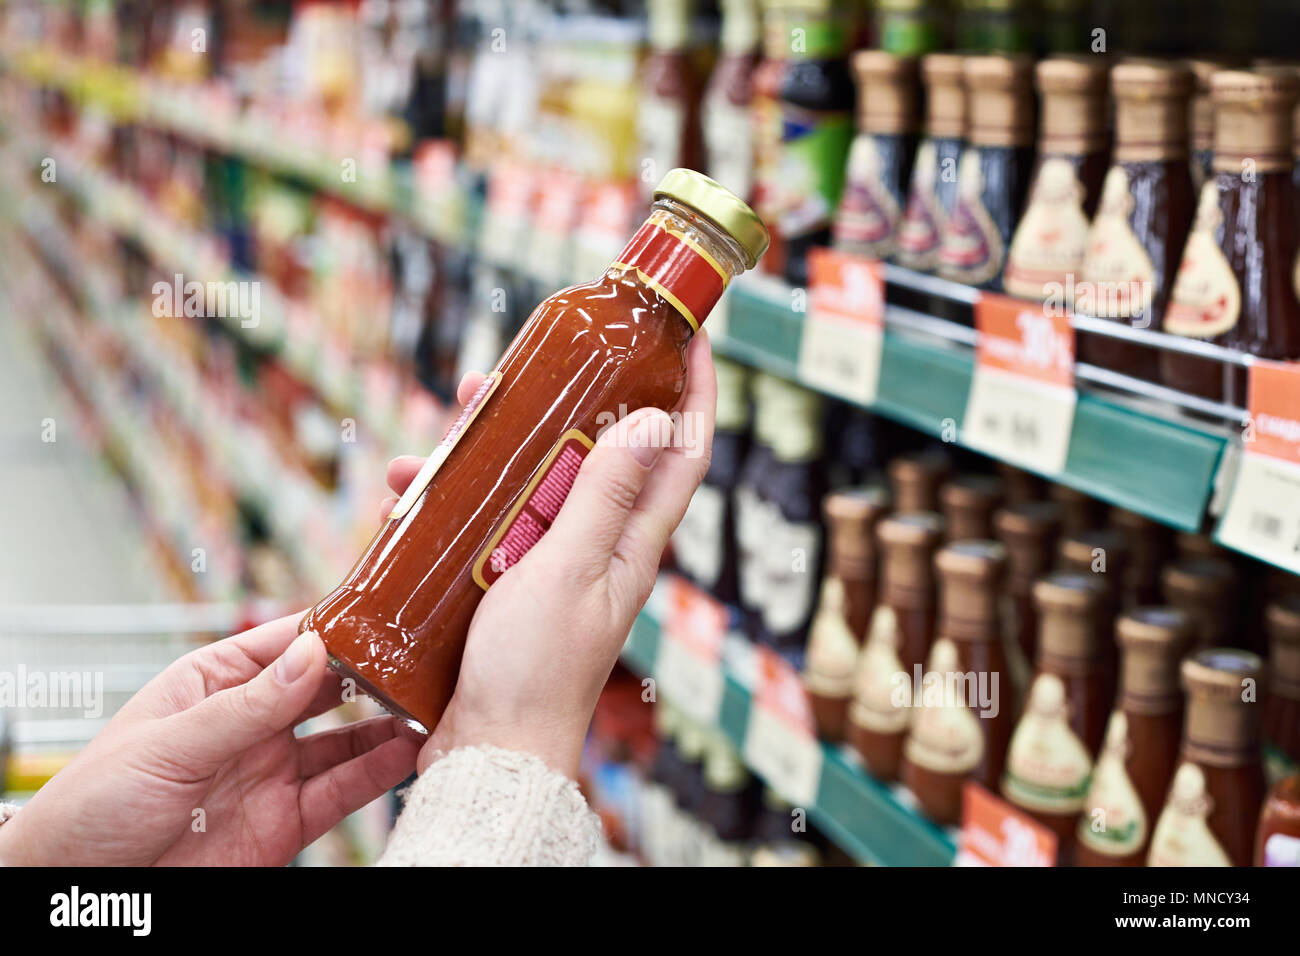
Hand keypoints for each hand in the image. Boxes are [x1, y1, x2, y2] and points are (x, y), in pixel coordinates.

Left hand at [0, 617, 420, 865]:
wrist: (79, 888)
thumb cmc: (92, 805)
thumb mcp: (170, 744)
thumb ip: (248, 704)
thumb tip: (312, 654)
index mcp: (214, 683)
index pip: (285, 642)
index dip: (334, 628)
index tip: (382, 615)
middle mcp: (250, 722)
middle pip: (326, 687)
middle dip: (372, 673)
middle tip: (417, 661)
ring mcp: (271, 770)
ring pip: (345, 739)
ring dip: (384, 725)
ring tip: (423, 709)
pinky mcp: (286, 820)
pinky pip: (341, 791)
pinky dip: (377, 774)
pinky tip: (403, 755)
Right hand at [381, 332, 716, 778]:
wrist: (486, 753)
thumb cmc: (535, 671)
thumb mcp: (570, 568)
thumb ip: (605, 494)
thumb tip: (653, 418)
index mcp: (633, 544)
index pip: (683, 456)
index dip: (693, 395)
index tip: (687, 339)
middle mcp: (601, 549)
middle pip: (597, 454)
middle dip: (565, 403)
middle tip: (519, 369)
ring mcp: (553, 566)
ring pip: (531, 483)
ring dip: (491, 450)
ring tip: (444, 428)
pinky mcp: (508, 584)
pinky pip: (487, 524)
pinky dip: (453, 503)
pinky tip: (408, 494)